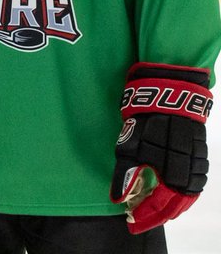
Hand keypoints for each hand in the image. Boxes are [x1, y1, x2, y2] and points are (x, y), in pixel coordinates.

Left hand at [110, 63, 210, 233]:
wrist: (170, 96)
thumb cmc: (146, 122)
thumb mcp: (128, 148)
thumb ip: (125, 176)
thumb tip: (118, 200)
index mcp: (172, 176)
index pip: (160, 206)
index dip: (146, 217)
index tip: (132, 223)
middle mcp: (189, 174)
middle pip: (177, 205)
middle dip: (160, 215)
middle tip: (143, 220)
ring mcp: (198, 164)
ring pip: (189, 195)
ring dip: (174, 206)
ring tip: (159, 211)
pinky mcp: (200, 155)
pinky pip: (195, 182)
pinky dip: (185, 193)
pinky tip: (175, 193)